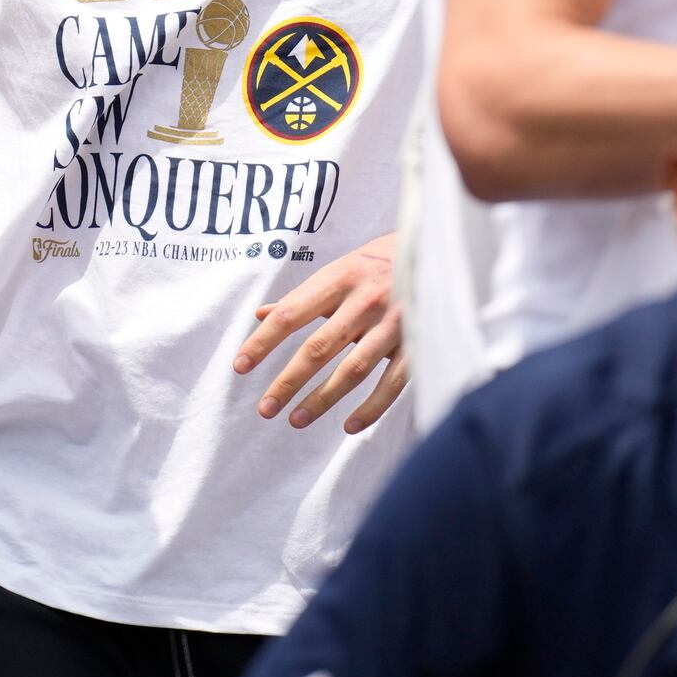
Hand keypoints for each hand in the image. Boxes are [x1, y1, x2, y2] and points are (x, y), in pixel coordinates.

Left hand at [231, 234, 406, 433]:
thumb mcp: (338, 271)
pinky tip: (349, 426)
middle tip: (265, 408)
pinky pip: (392, 383)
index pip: (290, 314)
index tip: (240, 367)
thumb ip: (301, 298)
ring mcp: (394, 323)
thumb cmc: (376, 265)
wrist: (436, 249)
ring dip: (322, 399)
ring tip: (296, 420)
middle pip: (318, 348)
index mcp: (339, 278)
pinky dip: (371, 408)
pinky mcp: (418, 342)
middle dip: (288, 382)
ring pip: (353, 370)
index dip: (262, 342)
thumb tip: (261, 315)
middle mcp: (365, 301)